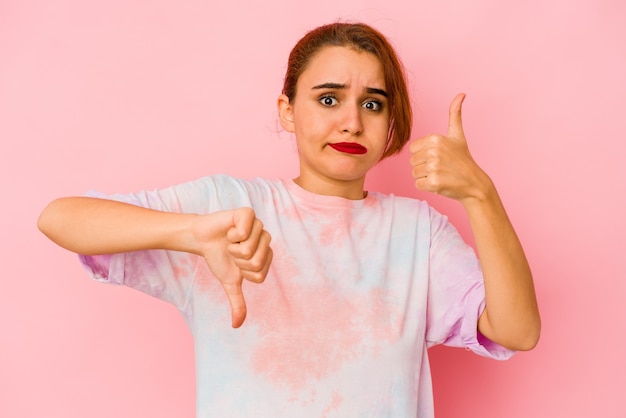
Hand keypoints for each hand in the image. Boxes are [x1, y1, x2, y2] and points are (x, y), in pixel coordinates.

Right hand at [193, 207, 272, 327]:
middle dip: (237, 261)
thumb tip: (237, 325)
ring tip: (230, 241)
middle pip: (256, 262)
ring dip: (233, 248)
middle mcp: (265, 239)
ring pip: (249, 248)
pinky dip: (231, 235)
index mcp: (266, 255)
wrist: (202, 239)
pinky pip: (244, 231)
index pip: (260, 274)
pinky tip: (229, 231)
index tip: (236, 264)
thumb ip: (237, 302)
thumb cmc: (219, 258)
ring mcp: (258, 225)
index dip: (244, 272)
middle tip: (232, 251)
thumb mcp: (230, 282)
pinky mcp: (247, 213)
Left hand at [409, 93, 491, 201]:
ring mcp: (433, 167)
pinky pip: (418, 185)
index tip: (439, 156)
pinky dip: (427, 187)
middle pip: (412, 162)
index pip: (413, 149)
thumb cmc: (463, 159)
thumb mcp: (458, 134)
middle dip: (424, 166)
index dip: (424, 155)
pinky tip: (440, 183)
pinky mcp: (433, 183)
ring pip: (414, 173)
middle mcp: (434, 151)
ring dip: (425, 177)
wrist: (474, 183)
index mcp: (435, 138)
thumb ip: (455, 114)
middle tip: (441, 167)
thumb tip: (461, 94)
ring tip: (441, 174)